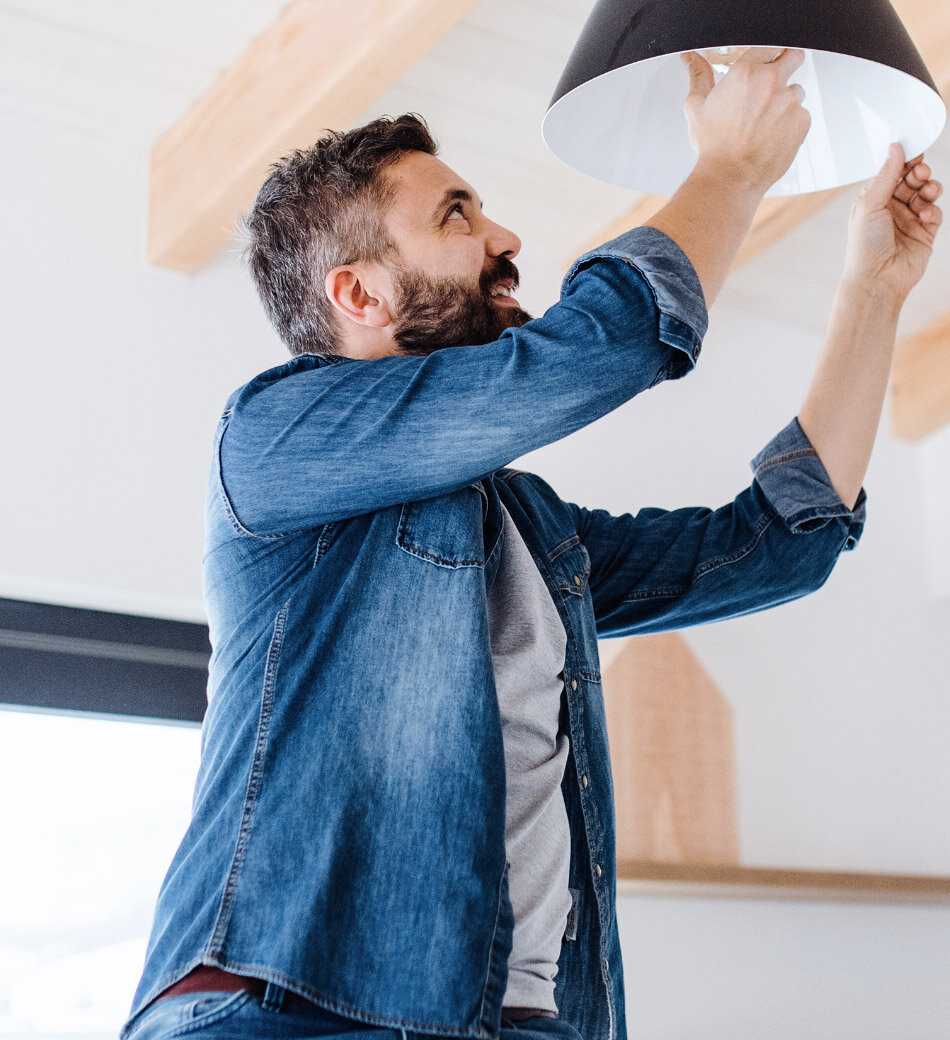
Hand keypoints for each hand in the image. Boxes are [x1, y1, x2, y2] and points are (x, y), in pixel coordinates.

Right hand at [682, 47, 811, 192]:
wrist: (730, 177)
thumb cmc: (713, 145)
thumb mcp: (697, 107)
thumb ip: (698, 76)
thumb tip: (691, 59)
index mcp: (746, 71)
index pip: (769, 46)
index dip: (767, 56)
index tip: (764, 65)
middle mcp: (771, 81)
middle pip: (794, 57)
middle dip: (787, 66)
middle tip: (773, 85)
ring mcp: (789, 100)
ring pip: (796, 90)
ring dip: (786, 100)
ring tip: (766, 122)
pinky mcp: (802, 120)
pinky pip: (802, 114)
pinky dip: (791, 123)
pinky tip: (772, 135)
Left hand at [842, 143, 942, 302]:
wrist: (877, 280)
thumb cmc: (864, 246)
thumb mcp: (869, 205)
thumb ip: (885, 175)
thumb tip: (895, 147)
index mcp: (873, 200)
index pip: (892, 173)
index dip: (904, 161)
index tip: (914, 150)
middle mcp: (891, 208)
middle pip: (912, 180)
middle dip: (918, 173)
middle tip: (920, 172)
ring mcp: (909, 220)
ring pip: (926, 193)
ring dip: (929, 188)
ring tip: (927, 191)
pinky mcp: (924, 233)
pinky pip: (935, 213)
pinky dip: (932, 210)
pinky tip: (925, 216)